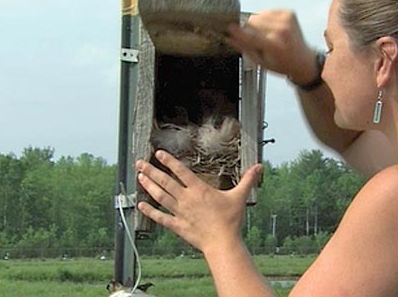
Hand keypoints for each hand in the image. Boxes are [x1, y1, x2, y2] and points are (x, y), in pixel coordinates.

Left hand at [136, 150, 263, 252]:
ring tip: (139, 176)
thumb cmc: (230, 221)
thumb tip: (259, 167)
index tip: (158, 154)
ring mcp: (180, 212)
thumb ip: (248, 180)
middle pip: (165, 181)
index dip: (169, 161)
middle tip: (139, 162)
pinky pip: (160, 217)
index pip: (181, 171)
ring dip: (148, 186)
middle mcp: (186, 199)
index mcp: (199, 189)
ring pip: (160, 196)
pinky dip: (150, 211)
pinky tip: (141, 205)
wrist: (222, 243)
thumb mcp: (239, 197)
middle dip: (151, 171)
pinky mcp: (177, 225)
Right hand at [227, 10, 317, 84]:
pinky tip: (271, 29)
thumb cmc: (282, 64)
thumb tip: (229, 37)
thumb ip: (244, 47)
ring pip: (257, 16)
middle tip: (254, 40)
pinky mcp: (288, 13)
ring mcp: (287, 20)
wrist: (303, 60)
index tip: (228, 28)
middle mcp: (282, 31)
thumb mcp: (260, 62)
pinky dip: (265, 19)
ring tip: (265, 35)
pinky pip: (266, 12)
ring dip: (256, 24)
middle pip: (252, 22)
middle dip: (248, 30)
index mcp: (275, 46)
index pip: (250, 35)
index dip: (237, 31)